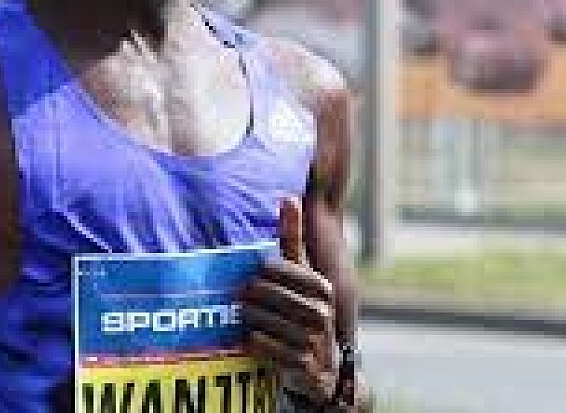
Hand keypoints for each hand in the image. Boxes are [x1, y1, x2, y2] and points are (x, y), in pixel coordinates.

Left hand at [241, 198, 338, 403]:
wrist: (321, 370)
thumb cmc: (303, 311)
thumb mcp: (300, 274)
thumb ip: (294, 238)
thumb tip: (290, 195)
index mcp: (321, 286)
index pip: (278, 269)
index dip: (264, 272)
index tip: (255, 273)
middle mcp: (323, 312)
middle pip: (268, 293)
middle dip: (253, 296)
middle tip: (242, 296)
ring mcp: (315, 340)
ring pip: (264, 319)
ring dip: (251, 318)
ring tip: (245, 316)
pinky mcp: (304, 364)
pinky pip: (266, 346)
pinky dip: (256, 342)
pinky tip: (252, 338)